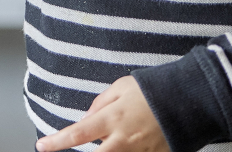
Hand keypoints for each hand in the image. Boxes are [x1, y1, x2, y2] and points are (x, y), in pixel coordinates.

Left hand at [36, 76, 167, 151]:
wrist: (189, 100)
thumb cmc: (153, 89)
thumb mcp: (121, 87)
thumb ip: (100, 103)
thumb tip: (85, 119)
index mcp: (112, 118)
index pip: (78, 133)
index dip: (57, 142)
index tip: (42, 146)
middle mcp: (123, 139)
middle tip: (63, 150)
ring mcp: (139, 151)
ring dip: (107, 150)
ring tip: (112, 137)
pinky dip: (126, 150)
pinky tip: (128, 141)